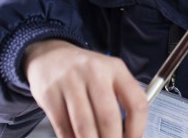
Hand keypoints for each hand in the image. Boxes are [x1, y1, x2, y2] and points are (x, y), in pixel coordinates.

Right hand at [24, 39, 147, 137]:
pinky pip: (63, 127)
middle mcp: (94, 72)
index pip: (136, 102)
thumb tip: (128, 134)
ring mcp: (70, 82)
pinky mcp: (50, 94)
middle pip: (108, 117)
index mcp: (116, 68)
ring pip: (84, 125)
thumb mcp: (108, 74)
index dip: (137, 128)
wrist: (50, 56)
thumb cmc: (84, 71)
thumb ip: (121, 100)